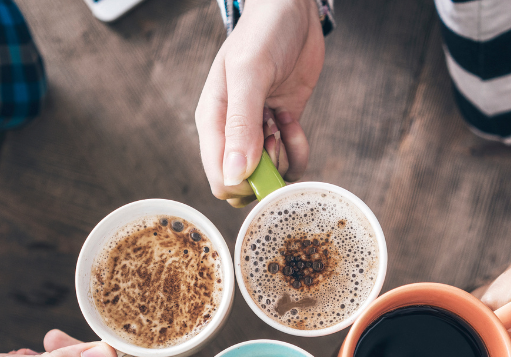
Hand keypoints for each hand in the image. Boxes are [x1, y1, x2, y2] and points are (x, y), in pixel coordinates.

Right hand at [196, 0, 324, 206]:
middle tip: (274, 137)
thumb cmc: (263, 34)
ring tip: (284, 121)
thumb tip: (234, 174)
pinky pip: (290, 160)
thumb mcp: (250, 73)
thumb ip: (241, 124)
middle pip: (246, 183)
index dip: (245, 184)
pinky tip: (293, 120)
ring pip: (270, 175)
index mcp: (212, 123)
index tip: (264, 158)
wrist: (292, 12)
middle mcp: (231, 133)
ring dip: (284, 156)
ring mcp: (257, 132)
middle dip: (268, 173)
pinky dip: (298, 148)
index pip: (220, 178)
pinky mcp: (281, 128)